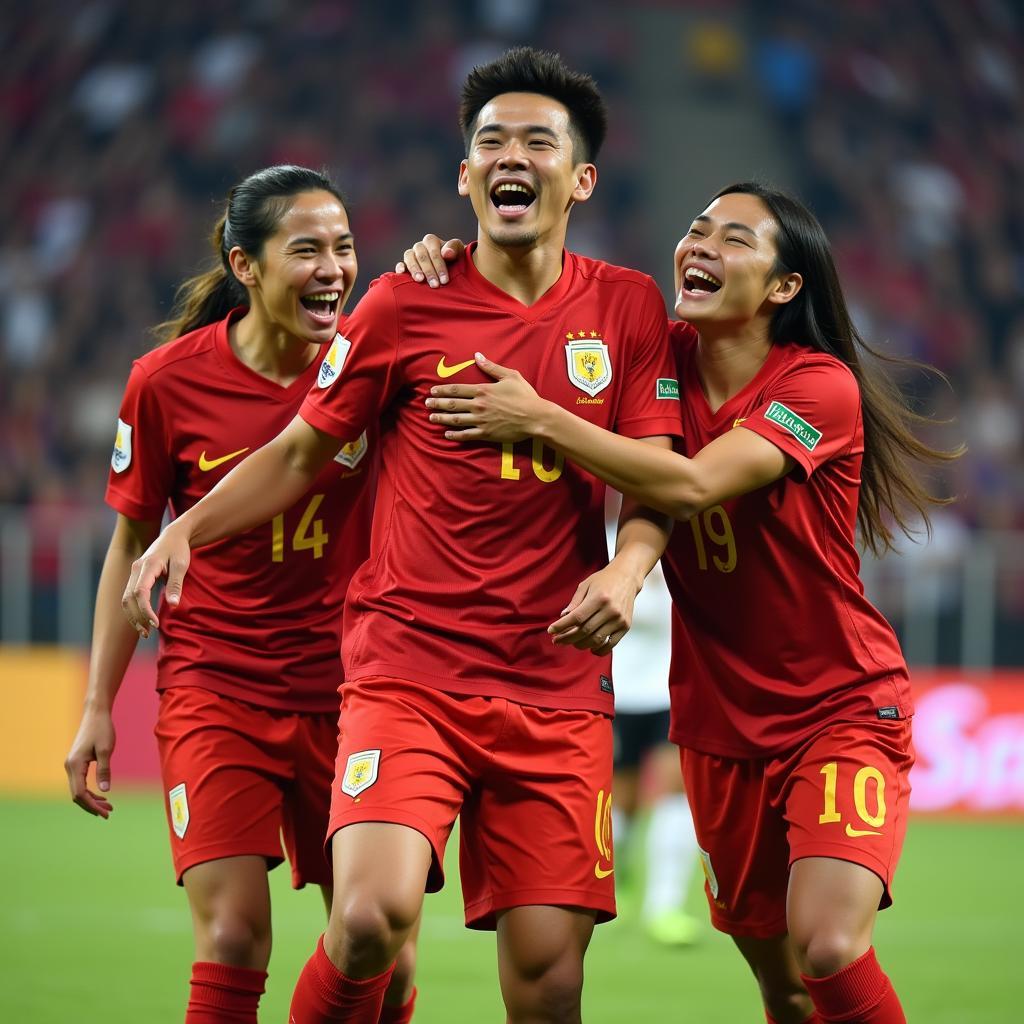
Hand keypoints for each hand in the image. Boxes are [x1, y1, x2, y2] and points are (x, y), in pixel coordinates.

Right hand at [65, 708, 115, 816]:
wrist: (96, 713)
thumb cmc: (102, 729)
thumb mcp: (106, 750)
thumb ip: (104, 770)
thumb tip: (105, 791)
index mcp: (75, 765)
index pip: (79, 793)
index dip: (91, 805)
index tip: (105, 813)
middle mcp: (69, 766)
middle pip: (77, 795)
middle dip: (92, 805)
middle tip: (108, 813)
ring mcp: (72, 765)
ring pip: (78, 789)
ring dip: (92, 799)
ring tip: (108, 806)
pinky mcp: (76, 762)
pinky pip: (81, 782)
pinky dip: (90, 790)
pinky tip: (102, 794)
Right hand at [122, 524, 190, 637]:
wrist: (172, 536)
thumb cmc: (179, 550)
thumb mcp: (181, 565)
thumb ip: (176, 585)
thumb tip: (173, 605)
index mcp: (147, 566)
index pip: (140, 592)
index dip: (145, 610)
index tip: (155, 623)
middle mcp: (135, 569)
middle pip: (128, 598)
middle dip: (136, 617)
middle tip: (148, 632)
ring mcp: (133, 573)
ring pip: (125, 598)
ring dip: (132, 616)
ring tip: (144, 631)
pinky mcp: (135, 577)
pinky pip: (129, 596)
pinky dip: (133, 609)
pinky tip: (142, 620)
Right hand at [395, 235, 464, 287]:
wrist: (451, 264)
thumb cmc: (455, 258)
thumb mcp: (459, 251)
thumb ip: (454, 249)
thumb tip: (446, 253)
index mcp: (431, 241)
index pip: (434, 252)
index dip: (439, 266)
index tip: (445, 280)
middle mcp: (420, 246)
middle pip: (422, 256)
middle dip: (429, 271)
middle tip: (435, 285)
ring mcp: (411, 254)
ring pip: (410, 258)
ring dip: (415, 269)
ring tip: (420, 280)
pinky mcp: (405, 264)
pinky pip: (400, 263)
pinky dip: (400, 267)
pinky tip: (401, 273)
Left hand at [426, 353, 544, 442]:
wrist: (536, 417)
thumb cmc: (525, 396)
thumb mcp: (510, 376)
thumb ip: (492, 367)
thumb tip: (478, 356)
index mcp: (483, 390)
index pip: (456, 389)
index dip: (442, 390)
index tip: (432, 390)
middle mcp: (478, 405)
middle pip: (452, 404)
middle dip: (437, 403)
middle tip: (426, 404)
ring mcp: (481, 421)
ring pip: (456, 419)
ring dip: (441, 418)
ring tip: (431, 418)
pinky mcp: (486, 434)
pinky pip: (466, 435)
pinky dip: (455, 435)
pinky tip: (446, 434)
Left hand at [547, 561, 641, 654]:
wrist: (627, 578)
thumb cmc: (604, 580)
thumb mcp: (586, 585)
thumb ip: (575, 602)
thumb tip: (563, 617)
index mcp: (599, 598)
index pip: (577, 617)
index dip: (562, 626)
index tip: (551, 631)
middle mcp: (610, 610)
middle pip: (585, 631)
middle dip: (567, 638)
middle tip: (557, 640)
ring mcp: (619, 620)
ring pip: (596, 640)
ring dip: (580, 644)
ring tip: (571, 642)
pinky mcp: (625, 626)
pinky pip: (610, 644)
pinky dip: (599, 650)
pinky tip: (590, 648)